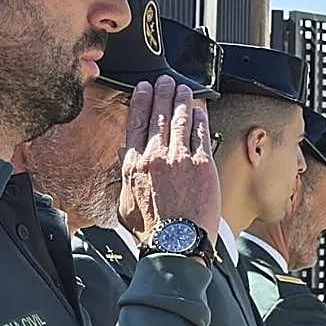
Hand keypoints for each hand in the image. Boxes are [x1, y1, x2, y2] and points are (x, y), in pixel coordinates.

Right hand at [119, 76, 221, 242]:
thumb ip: (125, 180)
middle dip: (162, 94)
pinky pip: (200, 134)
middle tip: (165, 81)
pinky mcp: (202, 165)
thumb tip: (125, 163)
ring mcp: (179, 159)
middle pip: (157, 116)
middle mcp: (154, 157)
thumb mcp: (124, 204)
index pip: (135, 123)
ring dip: (181, 100)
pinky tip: (199, 109)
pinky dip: (199, 118)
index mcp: (133, 165)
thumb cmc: (150, 231)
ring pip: (179, 120)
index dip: (140, 102)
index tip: (143, 88)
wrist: (175, 244)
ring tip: (183, 89)